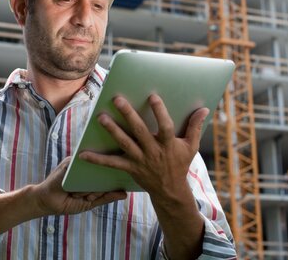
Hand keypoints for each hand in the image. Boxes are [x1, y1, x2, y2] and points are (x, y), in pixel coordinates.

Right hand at [34, 157, 126, 215]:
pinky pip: (80, 172)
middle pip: (102, 170)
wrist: (46, 201)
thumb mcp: (89, 202)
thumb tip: (125, 194)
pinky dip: (78, 186)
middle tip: (84, 197)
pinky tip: (73, 193)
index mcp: (92, 173)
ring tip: (76, 196)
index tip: (118, 183)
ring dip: (86, 189)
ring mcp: (77, 162)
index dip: (112, 177)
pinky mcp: (68, 163)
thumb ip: (106, 197)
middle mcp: (86, 165)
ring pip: (92, 173)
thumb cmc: (68, 202)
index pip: (108, 170)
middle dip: (95, 188)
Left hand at [79, 94, 208, 200]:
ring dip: (112, 130)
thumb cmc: (180, 164)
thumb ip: (195, 127)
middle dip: (128, 114)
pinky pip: (112, 163)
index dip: (160, 111)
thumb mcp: (191, 146)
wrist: (170, 191)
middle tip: (117, 99)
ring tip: (101, 117)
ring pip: (125, 143)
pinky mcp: (131, 168)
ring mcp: (141, 160)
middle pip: (139, 131)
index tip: (152, 95)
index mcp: (169, 144)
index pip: (165, 126)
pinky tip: (83, 154)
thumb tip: (204, 109)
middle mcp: (153, 151)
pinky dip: (98, 159)